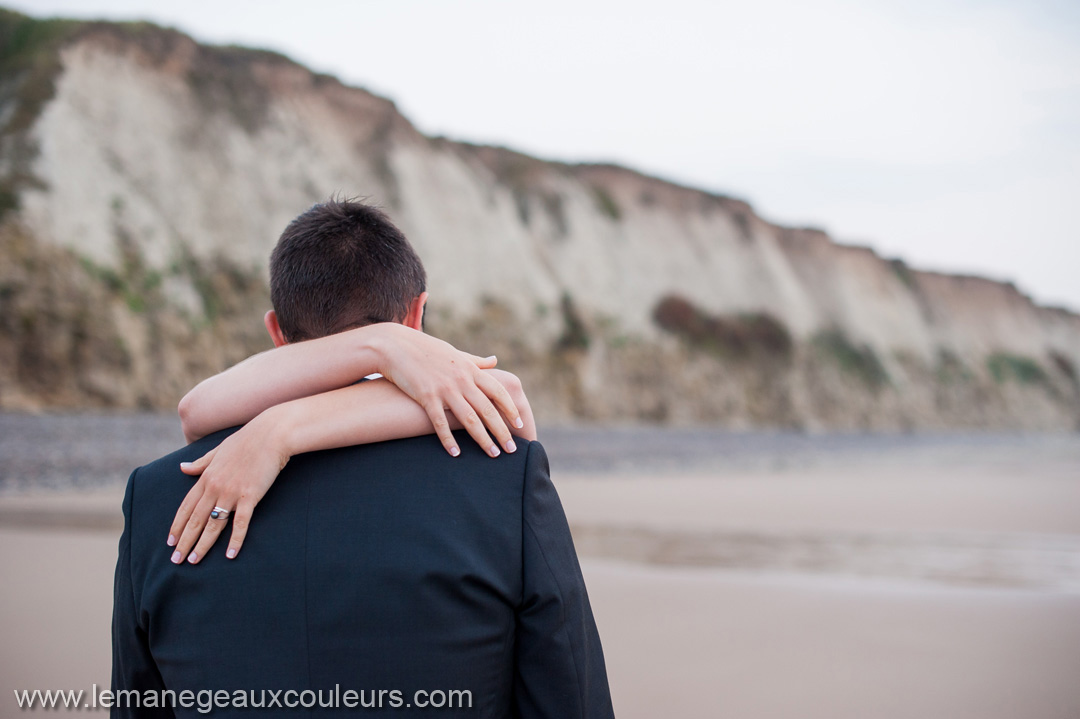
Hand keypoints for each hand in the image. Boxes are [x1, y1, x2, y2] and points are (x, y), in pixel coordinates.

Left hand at [167, 415, 286, 563]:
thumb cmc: (246, 440)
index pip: (186, 507)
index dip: (176, 526)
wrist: (271, 434)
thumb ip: (200, 463)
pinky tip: (230, 555)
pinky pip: (240, 523)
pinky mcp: (250, 496)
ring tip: (193, 562)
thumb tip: (182, 468)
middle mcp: (214, 487)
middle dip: (184, 542)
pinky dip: (235, 540)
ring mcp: (231, 492)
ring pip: (213, 525)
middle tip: (175, 560)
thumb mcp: (218, 450)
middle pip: (195, 520)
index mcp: (206, 477)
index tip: (170, 542)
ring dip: (202, 545)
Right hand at [373, 324, 524, 457]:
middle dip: (502, 431)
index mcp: (470, 369)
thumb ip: (476, 361)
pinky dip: (448, 440)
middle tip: (512, 449)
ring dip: (483, 439)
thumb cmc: (426, 350)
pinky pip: (440, 423)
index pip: (498, 391)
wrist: (395, 346)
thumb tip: (495, 360)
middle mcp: (461, 380)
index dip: (510, 409)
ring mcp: (444, 389)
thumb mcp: (455, 353)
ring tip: (493, 454)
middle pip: (487, 410)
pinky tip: (456, 454)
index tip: (520, 424)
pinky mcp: (426, 397)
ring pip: (469, 419)